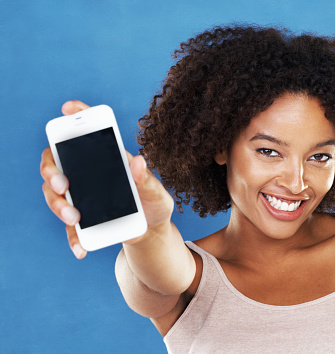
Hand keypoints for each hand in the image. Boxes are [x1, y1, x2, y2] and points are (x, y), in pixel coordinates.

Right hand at [41, 101, 174, 258]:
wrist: (152, 232)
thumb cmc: (154, 205)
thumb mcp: (157, 193)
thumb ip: (148, 180)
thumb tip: (139, 162)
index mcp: (107, 161)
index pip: (87, 135)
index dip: (77, 117)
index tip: (68, 108)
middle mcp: (87, 175)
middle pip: (56, 164)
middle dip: (53, 172)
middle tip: (65, 185)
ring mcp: (80, 197)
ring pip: (53, 194)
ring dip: (58, 205)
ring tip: (76, 219)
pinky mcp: (81, 221)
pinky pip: (68, 228)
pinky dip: (72, 238)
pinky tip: (80, 248)